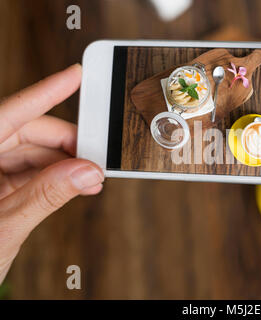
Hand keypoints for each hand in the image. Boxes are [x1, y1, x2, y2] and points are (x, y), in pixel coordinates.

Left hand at [0, 64, 103, 283]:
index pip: (8, 115)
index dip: (44, 93)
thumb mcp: (5, 228)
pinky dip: (55, 178)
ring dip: (65, 165)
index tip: (73, 76)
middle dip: (66, 144)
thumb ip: (45, 196)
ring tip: (90, 179)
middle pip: (26, 133)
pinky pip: (30, 172)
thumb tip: (84, 171)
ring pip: (31, 153)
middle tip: (96, 157)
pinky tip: (75, 185)